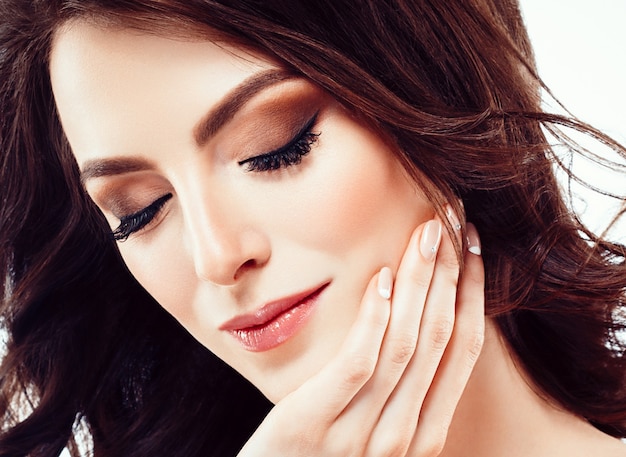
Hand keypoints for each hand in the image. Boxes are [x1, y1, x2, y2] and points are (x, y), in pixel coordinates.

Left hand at [237, 217, 484, 456]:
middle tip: (454, 220)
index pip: (462, 349)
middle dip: (451, 272)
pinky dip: (376, 318)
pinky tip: (382, 278)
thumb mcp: (373, 425)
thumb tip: (416, 318)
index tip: (473, 245)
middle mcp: (405, 435)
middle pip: (440, 337)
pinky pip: (359, 363)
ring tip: (426, 234)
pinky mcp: (316, 423)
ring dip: (420, 282)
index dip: (473, 292)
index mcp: (425, 431)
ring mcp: (363, 433)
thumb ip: (398, 388)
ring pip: (407, 343)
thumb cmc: (324, 453)